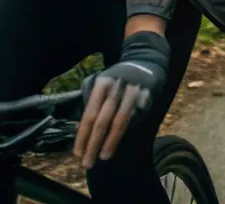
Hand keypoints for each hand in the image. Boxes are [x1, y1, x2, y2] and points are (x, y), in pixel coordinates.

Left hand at [75, 31, 169, 168]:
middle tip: (87, 162)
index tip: (77, 153)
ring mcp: (130, 94)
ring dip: (109, 143)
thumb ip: (96, 104)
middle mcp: (115, 88)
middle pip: (101, 121)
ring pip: (118, 123)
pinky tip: (116, 144)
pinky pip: (132, 120)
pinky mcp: (144, 99)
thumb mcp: (104, 84)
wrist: (146, 63)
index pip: (89, 114)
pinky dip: (124, 134)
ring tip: (102, 157)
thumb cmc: (119, 79)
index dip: (83, 135)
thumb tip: (85, 133)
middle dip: (93, 144)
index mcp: (101, 84)